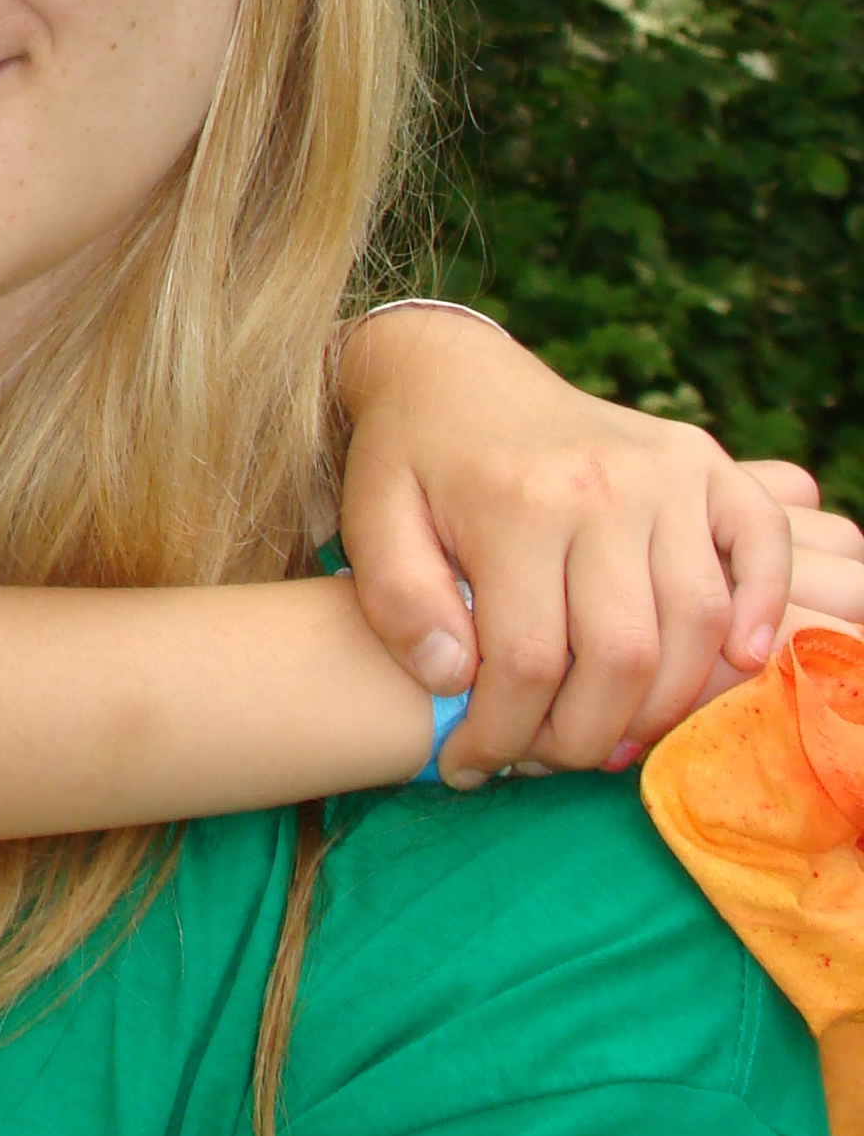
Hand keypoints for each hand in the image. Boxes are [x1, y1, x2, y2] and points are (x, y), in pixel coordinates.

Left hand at [334, 306, 798, 783]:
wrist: (452, 370)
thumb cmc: (410, 459)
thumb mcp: (371, 521)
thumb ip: (399, 602)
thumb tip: (455, 679)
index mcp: (516, 502)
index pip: (527, 660)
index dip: (502, 734)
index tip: (470, 766)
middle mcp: (603, 485)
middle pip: (622, 655)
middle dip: (581, 736)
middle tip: (543, 758)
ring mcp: (664, 473)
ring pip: (697, 622)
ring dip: (662, 704)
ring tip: (606, 733)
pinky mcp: (704, 464)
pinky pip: (760, 542)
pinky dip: (764, 605)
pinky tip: (735, 660)